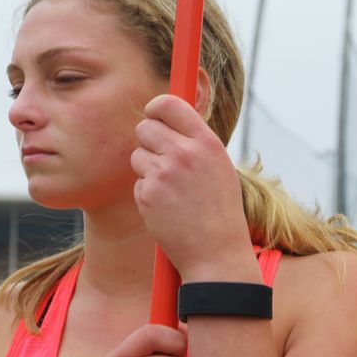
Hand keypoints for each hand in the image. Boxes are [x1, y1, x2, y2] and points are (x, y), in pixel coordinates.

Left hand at [130, 94, 255, 279]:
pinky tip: (167, 208)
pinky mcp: (147, 194)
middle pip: (145, 127)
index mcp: (206, 142)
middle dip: (148, 140)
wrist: (216, 252)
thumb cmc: (219, 210)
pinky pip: (137, 182)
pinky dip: (147, 193)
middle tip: (160, 158)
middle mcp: (184, 153)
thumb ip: (195, 141)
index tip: (153, 114)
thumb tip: (169, 117)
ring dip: (147, 169)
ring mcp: (164, 173)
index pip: (169, 103)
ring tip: (171, 190)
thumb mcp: (218, 167)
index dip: (156, 107)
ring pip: (137, 155)